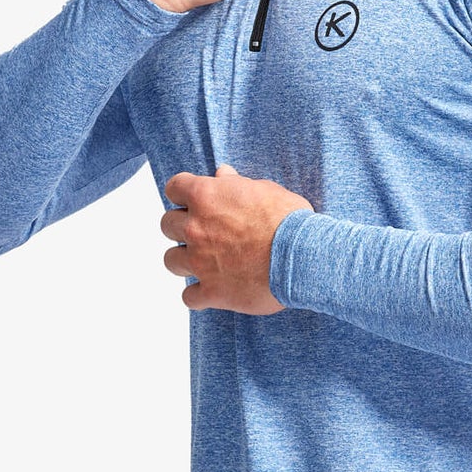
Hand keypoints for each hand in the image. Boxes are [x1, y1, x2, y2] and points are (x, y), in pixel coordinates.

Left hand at [160, 163, 312, 314]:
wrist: (304, 257)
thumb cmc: (289, 220)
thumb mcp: (267, 190)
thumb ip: (237, 183)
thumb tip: (222, 174)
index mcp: (207, 197)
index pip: (174, 187)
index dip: (183, 193)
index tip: (193, 199)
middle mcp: (196, 228)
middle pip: (166, 224)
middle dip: (181, 226)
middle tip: (203, 231)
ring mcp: (201, 262)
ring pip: (170, 260)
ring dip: (185, 259)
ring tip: (205, 261)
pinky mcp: (212, 292)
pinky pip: (189, 297)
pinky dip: (199, 294)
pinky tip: (214, 289)